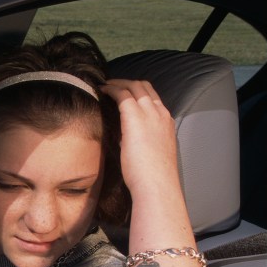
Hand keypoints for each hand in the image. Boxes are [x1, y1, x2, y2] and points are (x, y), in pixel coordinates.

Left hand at [100, 79, 178, 198]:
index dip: (137, 91)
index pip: (152, 97)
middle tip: (110, 84)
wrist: (156, 184)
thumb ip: (138, 139)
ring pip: (135, 86)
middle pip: (144, 87)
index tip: (123, 92)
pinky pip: (122, 94)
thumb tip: (122, 136)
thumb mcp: (149, 151)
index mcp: (166, 122)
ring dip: (118, 83)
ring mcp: (149, 113)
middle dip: (127, 82)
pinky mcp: (135, 117)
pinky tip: (100, 90)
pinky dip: (111, 89)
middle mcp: (160, 113)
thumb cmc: (150, 176)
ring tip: (104, 85)